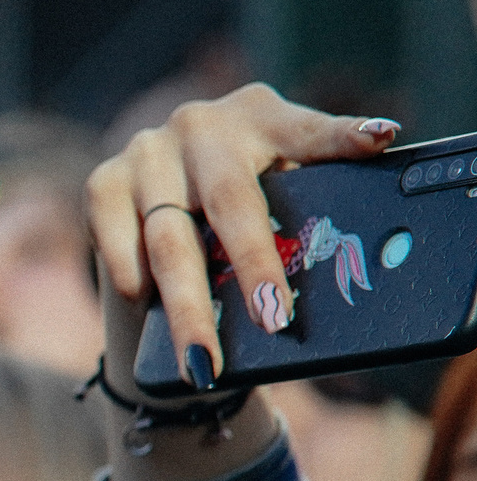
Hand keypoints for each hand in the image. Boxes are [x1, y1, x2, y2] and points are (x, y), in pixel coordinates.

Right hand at [87, 83, 396, 387]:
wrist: (162, 189)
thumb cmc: (243, 200)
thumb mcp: (280, 192)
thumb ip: (307, 214)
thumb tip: (347, 280)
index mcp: (263, 117)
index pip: (307, 129)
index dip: (341, 136)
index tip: (377, 140)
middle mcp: (202, 125)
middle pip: (230, 201)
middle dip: (253, 265)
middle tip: (272, 319)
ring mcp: (147, 151)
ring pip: (168, 239)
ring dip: (187, 307)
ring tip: (204, 363)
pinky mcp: (103, 179)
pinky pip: (116, 241)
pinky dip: (133, 279)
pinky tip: (146, 309)